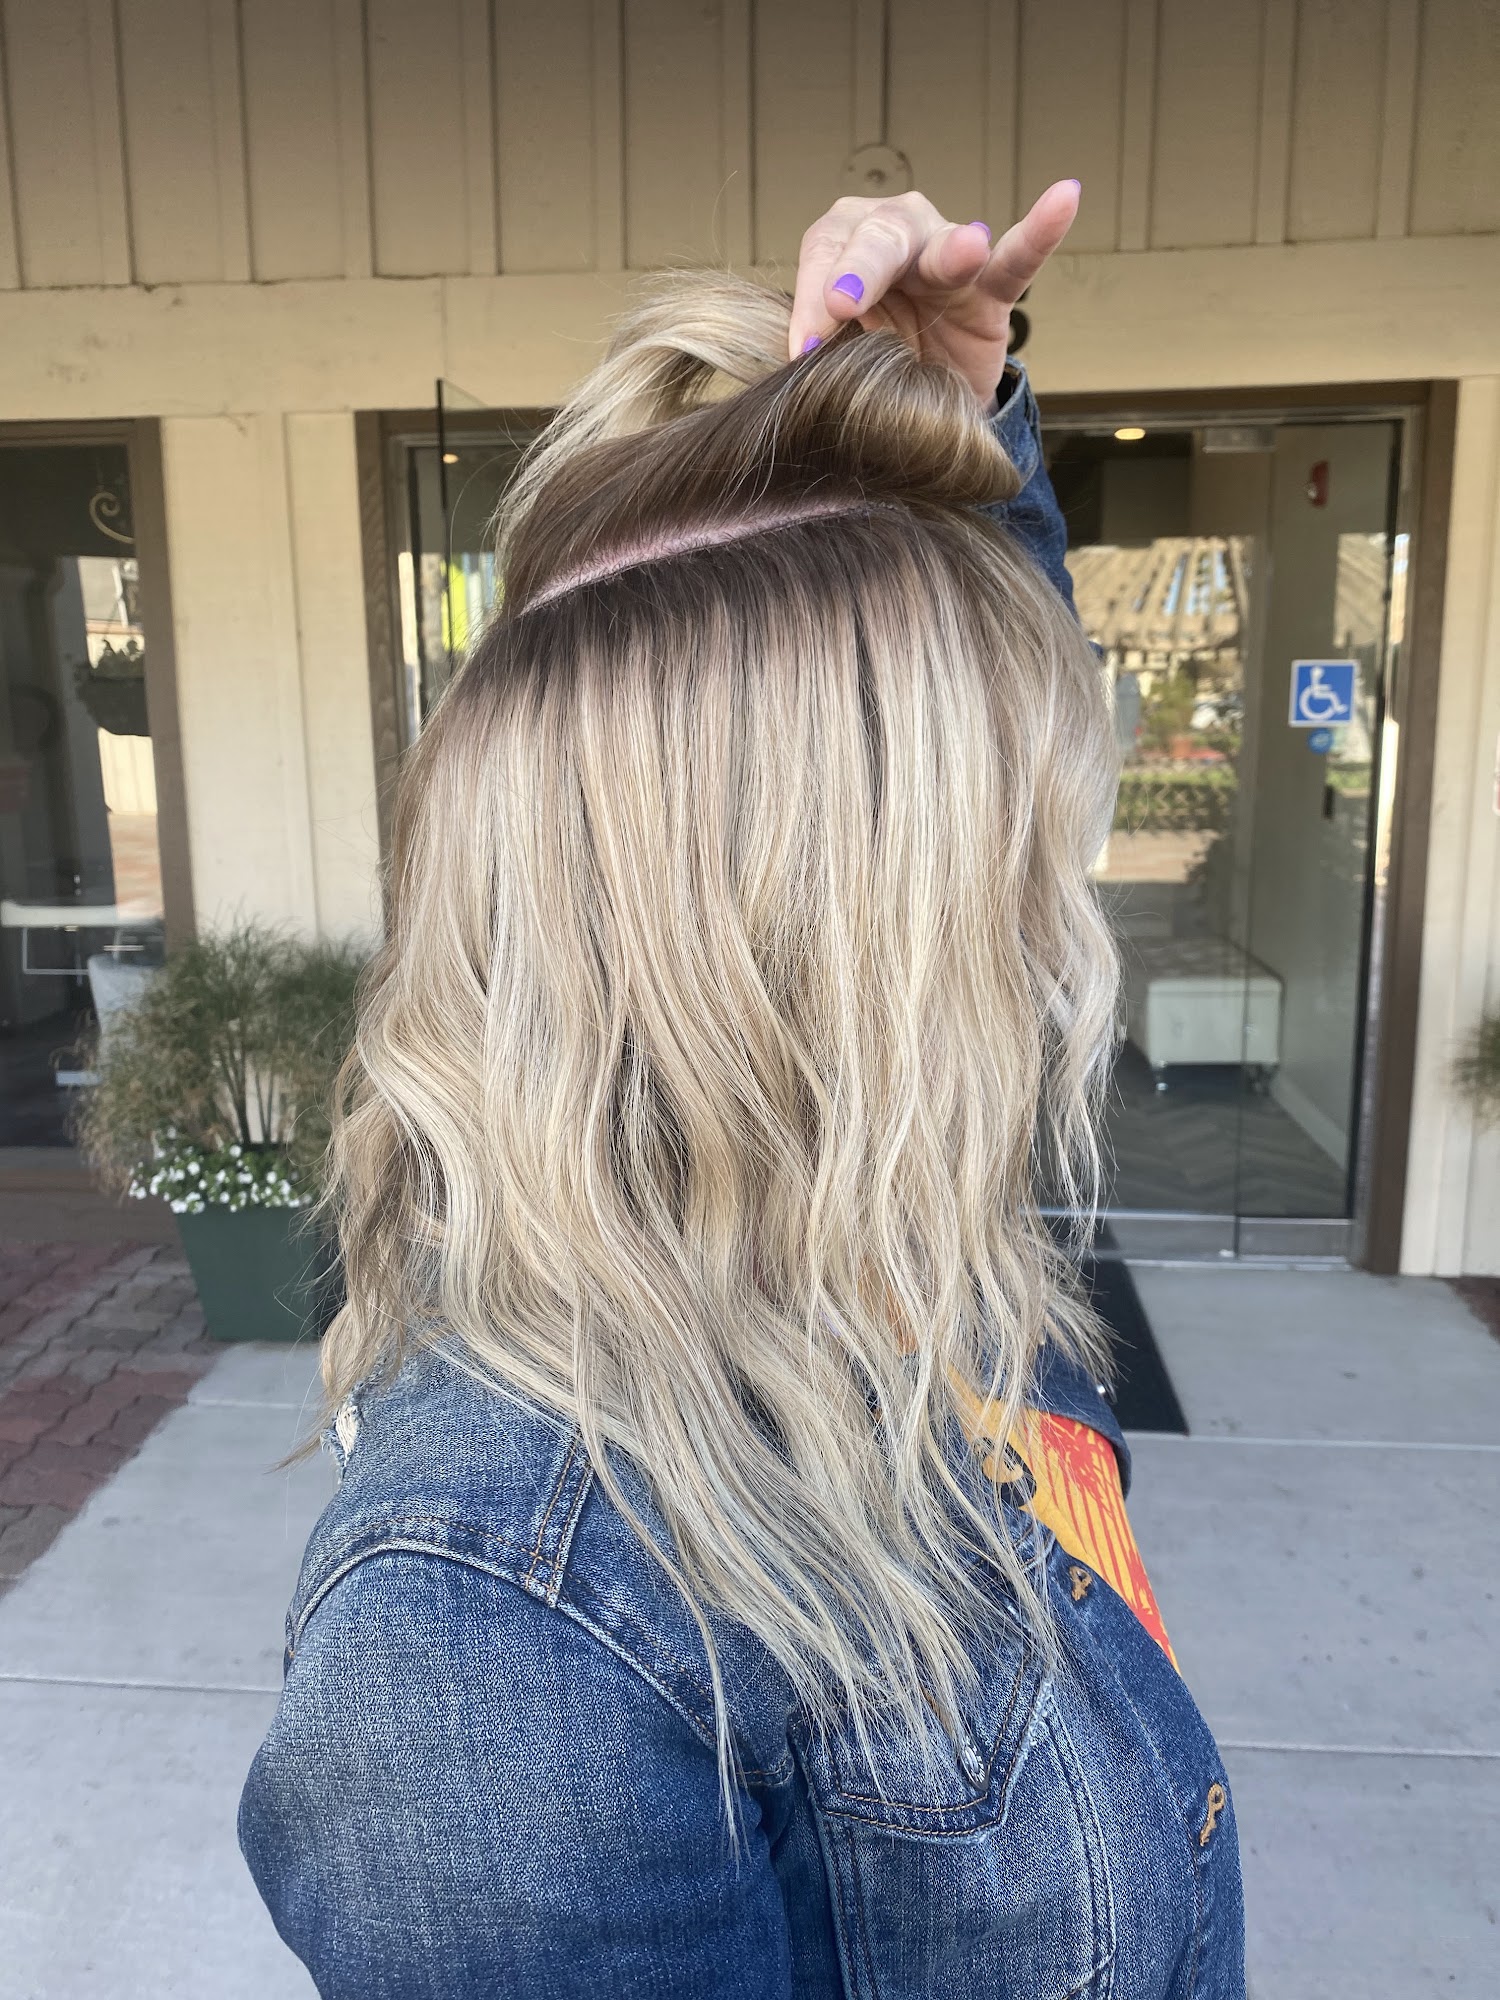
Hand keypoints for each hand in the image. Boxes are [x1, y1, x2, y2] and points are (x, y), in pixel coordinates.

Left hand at [789, 181, 1080, 409]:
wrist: (915, 399)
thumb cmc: (863, 363)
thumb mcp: (833, 355)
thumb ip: (819, 343)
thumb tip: (796, 357)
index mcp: (842, 245)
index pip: (824, 254)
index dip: (811, 298)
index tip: (801, 347)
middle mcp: (896, 237)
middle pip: (878, 237)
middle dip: (860, 268)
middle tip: (842, 303)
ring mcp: (949, 258)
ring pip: (943, 245)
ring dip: (952, 249)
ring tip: (966, 250)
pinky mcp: (993, 289)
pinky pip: (1020, 256)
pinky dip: (1041, 229)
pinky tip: (1064, 197)